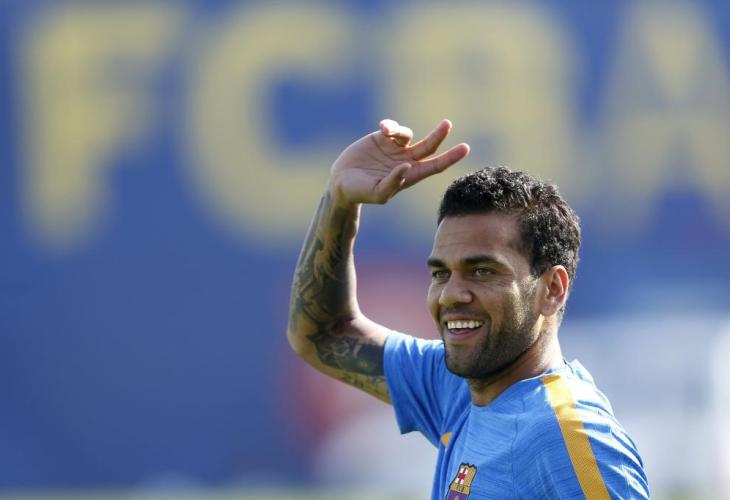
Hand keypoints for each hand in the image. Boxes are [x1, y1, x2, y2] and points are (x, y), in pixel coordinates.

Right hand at [329, 119, 469, 205]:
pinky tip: (383, 128)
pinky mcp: (381, 138)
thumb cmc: (361, 192)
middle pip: (429, 146)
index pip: (435, 166)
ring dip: (400, 131)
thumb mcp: (378, 193)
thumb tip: (407, 166)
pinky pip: (391, 127)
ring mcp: (394, 149)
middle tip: (447, 124)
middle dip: (438, 135)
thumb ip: (393, 182)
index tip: (465, 148)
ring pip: (407, 134)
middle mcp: (406, 160)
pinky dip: (390, 126)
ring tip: (386, 132)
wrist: (341, 183)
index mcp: (410, 176)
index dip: (450, 157)